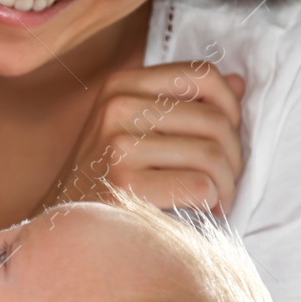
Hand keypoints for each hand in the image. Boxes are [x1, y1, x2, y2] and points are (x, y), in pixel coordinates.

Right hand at [47, 62, 244, 213]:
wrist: (62, 226)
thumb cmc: (107, 178)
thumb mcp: (135, 128)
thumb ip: (184, 103)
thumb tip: (238, 83)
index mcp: (120, 85)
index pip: (202, 74)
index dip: (229, 107)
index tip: (224, 137)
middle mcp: (116, 107)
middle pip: (214, 119)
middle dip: (233, 157)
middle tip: (224, 181)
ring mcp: (117, 146)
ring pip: (212, 154)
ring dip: (226, 185)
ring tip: (216, 199)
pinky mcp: (124, 186)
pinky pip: (199, 186)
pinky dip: (210, 203)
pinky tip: (200, 212)